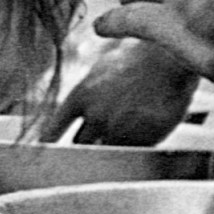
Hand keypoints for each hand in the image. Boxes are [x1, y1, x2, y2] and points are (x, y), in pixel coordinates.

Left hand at [53, 38, 201, 145]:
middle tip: (90, 147)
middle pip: (80, 144)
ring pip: (105, 152)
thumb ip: (87, 93)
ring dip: (108, 149)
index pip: (55, 128)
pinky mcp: (141, 140)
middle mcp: (95, 115)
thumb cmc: (138, 59)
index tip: (43, 153)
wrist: (170, 61)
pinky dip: (132, 150)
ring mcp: (118, 129)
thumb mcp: (102, 69)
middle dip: (85, 145)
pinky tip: (139, 138)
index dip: (48, 142)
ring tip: (117, 144)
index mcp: (81, 96)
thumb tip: (78, 110)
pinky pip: (130, 154)